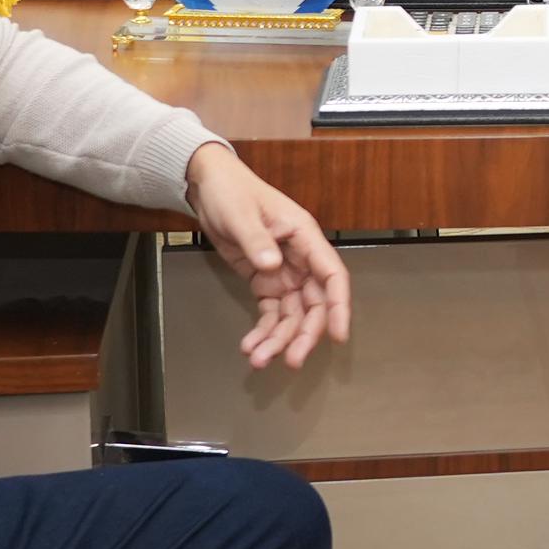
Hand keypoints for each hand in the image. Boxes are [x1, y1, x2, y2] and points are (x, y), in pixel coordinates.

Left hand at [186, 143, 350, 367]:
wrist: (209, 187)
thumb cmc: (231, 192)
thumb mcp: (241, 215)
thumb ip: (257, 241)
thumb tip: (272, 266)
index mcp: (304, 237)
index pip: (332, 275)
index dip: (339, 307)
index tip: (339, 335)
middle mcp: (300, 259)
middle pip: (314, 304)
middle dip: (304, 335)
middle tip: (291, 360)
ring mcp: (283, 272)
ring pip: (292, 315)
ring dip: (279, 339)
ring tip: (258, 359)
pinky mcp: (265, 281)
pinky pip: (271, 313)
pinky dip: (263, 331)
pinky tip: (250, 345)